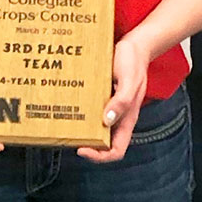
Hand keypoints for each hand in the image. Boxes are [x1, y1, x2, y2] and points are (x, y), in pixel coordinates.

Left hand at [78, 36, 148, 162]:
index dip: (100, 156)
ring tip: (66, 124)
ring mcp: (111, 107)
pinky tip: (71, 105)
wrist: (135, 45)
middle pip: (104, 144)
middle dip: (87, 145)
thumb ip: (121, 101)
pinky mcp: (104, 96)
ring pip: (96, 128)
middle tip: (70, 137)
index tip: (82, 149)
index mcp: (128, 119)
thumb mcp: (129, 80)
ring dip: (83, 130)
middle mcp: (119, 117)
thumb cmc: (134, 62)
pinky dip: (82, 112)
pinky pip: (92, 110)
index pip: (116, 150)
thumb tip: (107, 120)